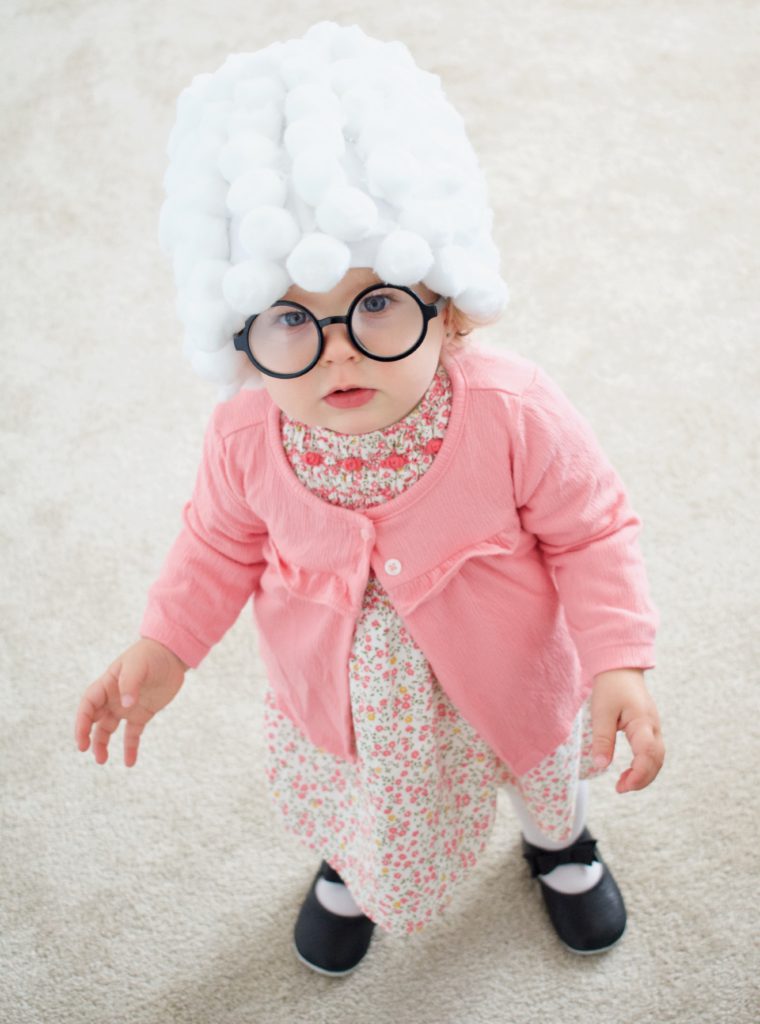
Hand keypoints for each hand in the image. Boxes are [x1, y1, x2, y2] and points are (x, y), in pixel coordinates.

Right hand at [75, 638, 186, 766]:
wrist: (172, 655)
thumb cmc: (150, 655)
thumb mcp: (138, 665)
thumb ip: (130, 683)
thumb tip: (126, 705)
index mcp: (107, 685)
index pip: (88, 705)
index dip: (82, 722)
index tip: (81, 738)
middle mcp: (113, 699)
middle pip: (94, 720)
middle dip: (88, 736)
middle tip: (88, 751)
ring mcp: (126, 707)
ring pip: (108, 730)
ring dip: (103, 745)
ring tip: (102, 760)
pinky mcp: (142, 714)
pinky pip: (132, 735)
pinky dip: (130, 748)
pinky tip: (129, 762)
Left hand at [591, 668, 664, 792]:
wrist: (620, 669)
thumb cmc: (611, 687)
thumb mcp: (601, 713)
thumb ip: (602, 739)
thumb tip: (601, 765)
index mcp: (643, 722)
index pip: (648, 754)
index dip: (639, 775)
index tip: (622, 787)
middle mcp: (654, 727)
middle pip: (657, 761)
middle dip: (642, 779)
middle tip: (620, 788)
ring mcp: (654, 728)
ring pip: (657, 758)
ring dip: (644, 774)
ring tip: (623, 784)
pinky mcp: (650, 729)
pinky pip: (653, 752)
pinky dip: (644, 766)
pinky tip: (629, 771)